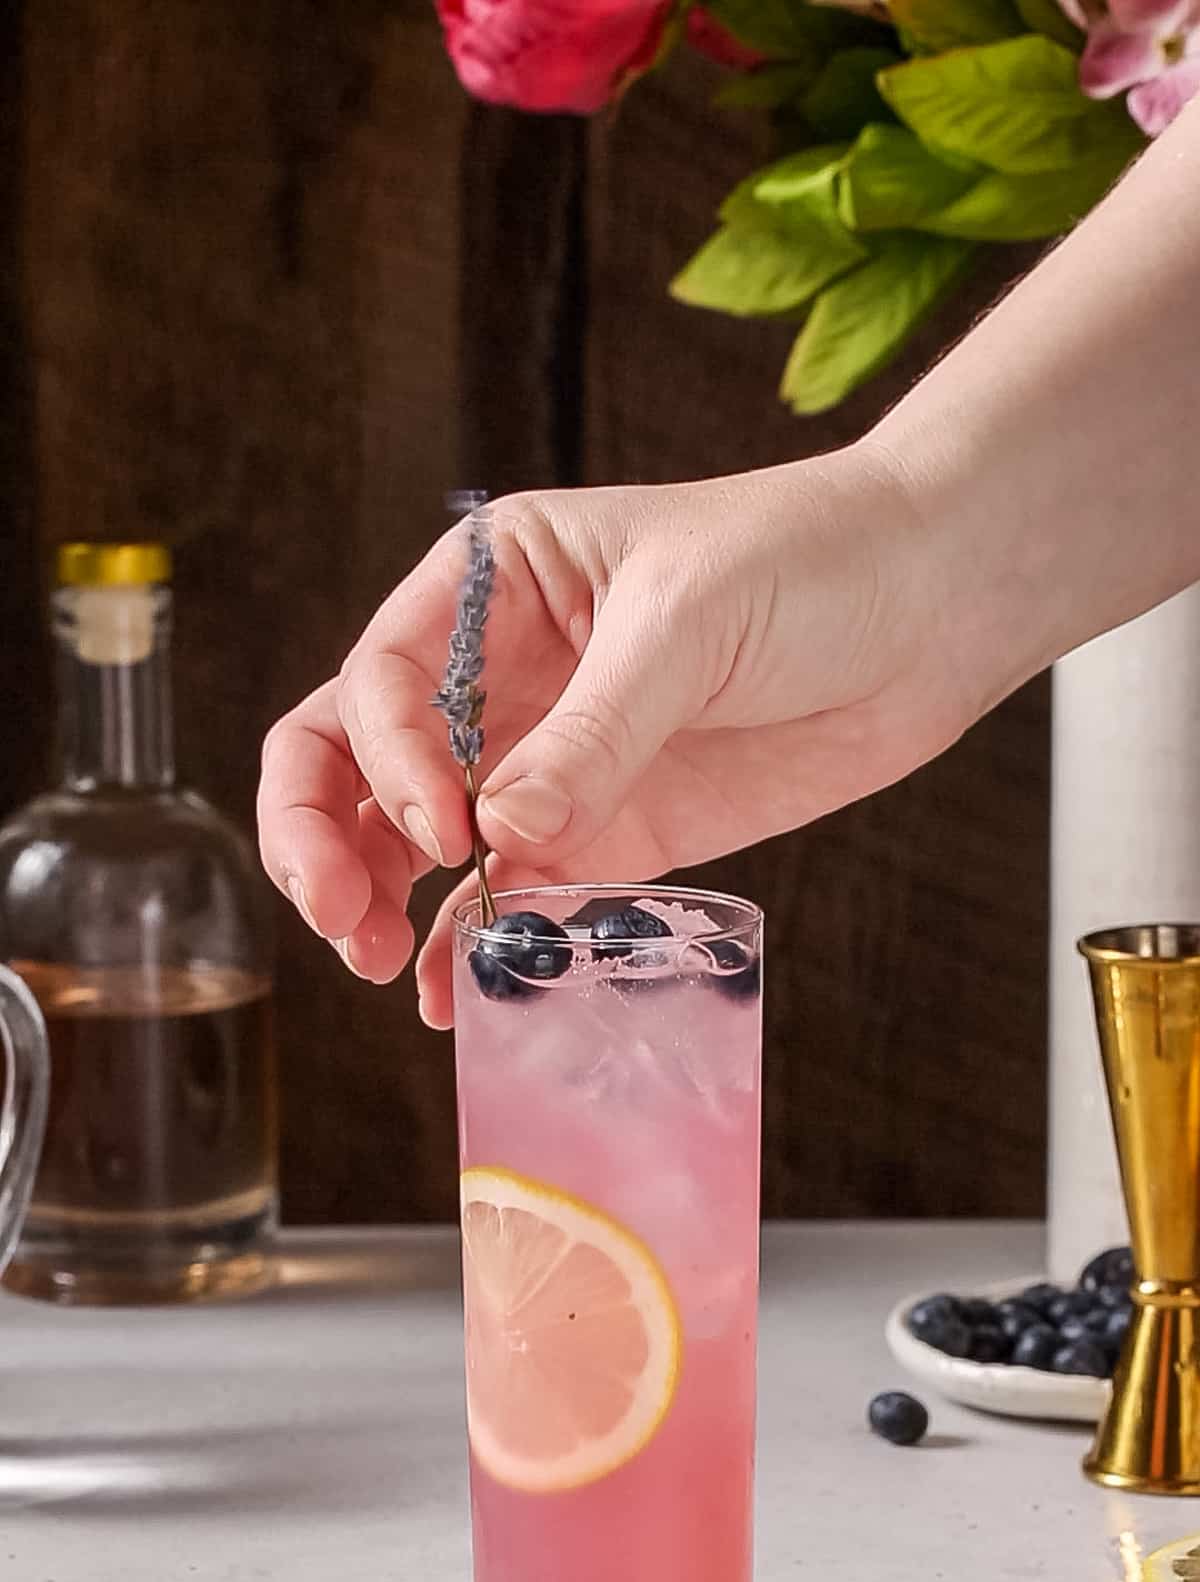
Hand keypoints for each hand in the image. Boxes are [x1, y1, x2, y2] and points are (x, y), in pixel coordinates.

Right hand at [257, 446, 979, 1025]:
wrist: (929, 607)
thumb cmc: (807, 561)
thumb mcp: (687, 624)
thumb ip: (592, 735)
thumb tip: (499, 836)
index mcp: (492, 584)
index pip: (382, 681)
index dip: (389, 762)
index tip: (447, 829)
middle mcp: (497, 672)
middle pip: (355, 756)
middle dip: (324, 835)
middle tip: (343, 919)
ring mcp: (546, 758)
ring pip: (413, 835)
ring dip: (378, 897)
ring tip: (380, 964)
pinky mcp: (604, 831)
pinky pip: (511, 892)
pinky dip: (475, 943)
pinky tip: (454, 995)